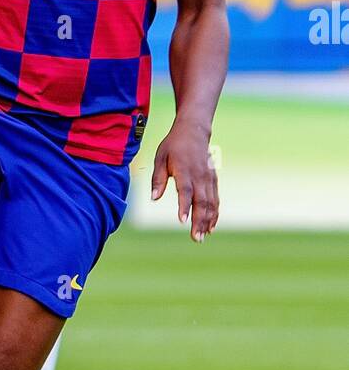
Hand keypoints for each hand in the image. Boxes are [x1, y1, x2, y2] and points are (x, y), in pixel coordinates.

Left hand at [150, 121, 218, 241]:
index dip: (184, 206)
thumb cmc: (173, 146)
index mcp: (184, 170)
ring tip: (202, 237)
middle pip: (201, 201)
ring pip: (210, 202)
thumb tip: (153, 198)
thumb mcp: (160, 158)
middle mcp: (199, 175)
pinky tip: (211, 226)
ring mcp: (208, 178)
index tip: (182, 221)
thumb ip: (158, 179)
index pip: (185, 191)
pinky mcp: (213, 180)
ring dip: (207, 221)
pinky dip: (214, 213)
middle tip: (196, 238)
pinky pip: (215, 199)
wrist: (194, 130)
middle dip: (199, 221)